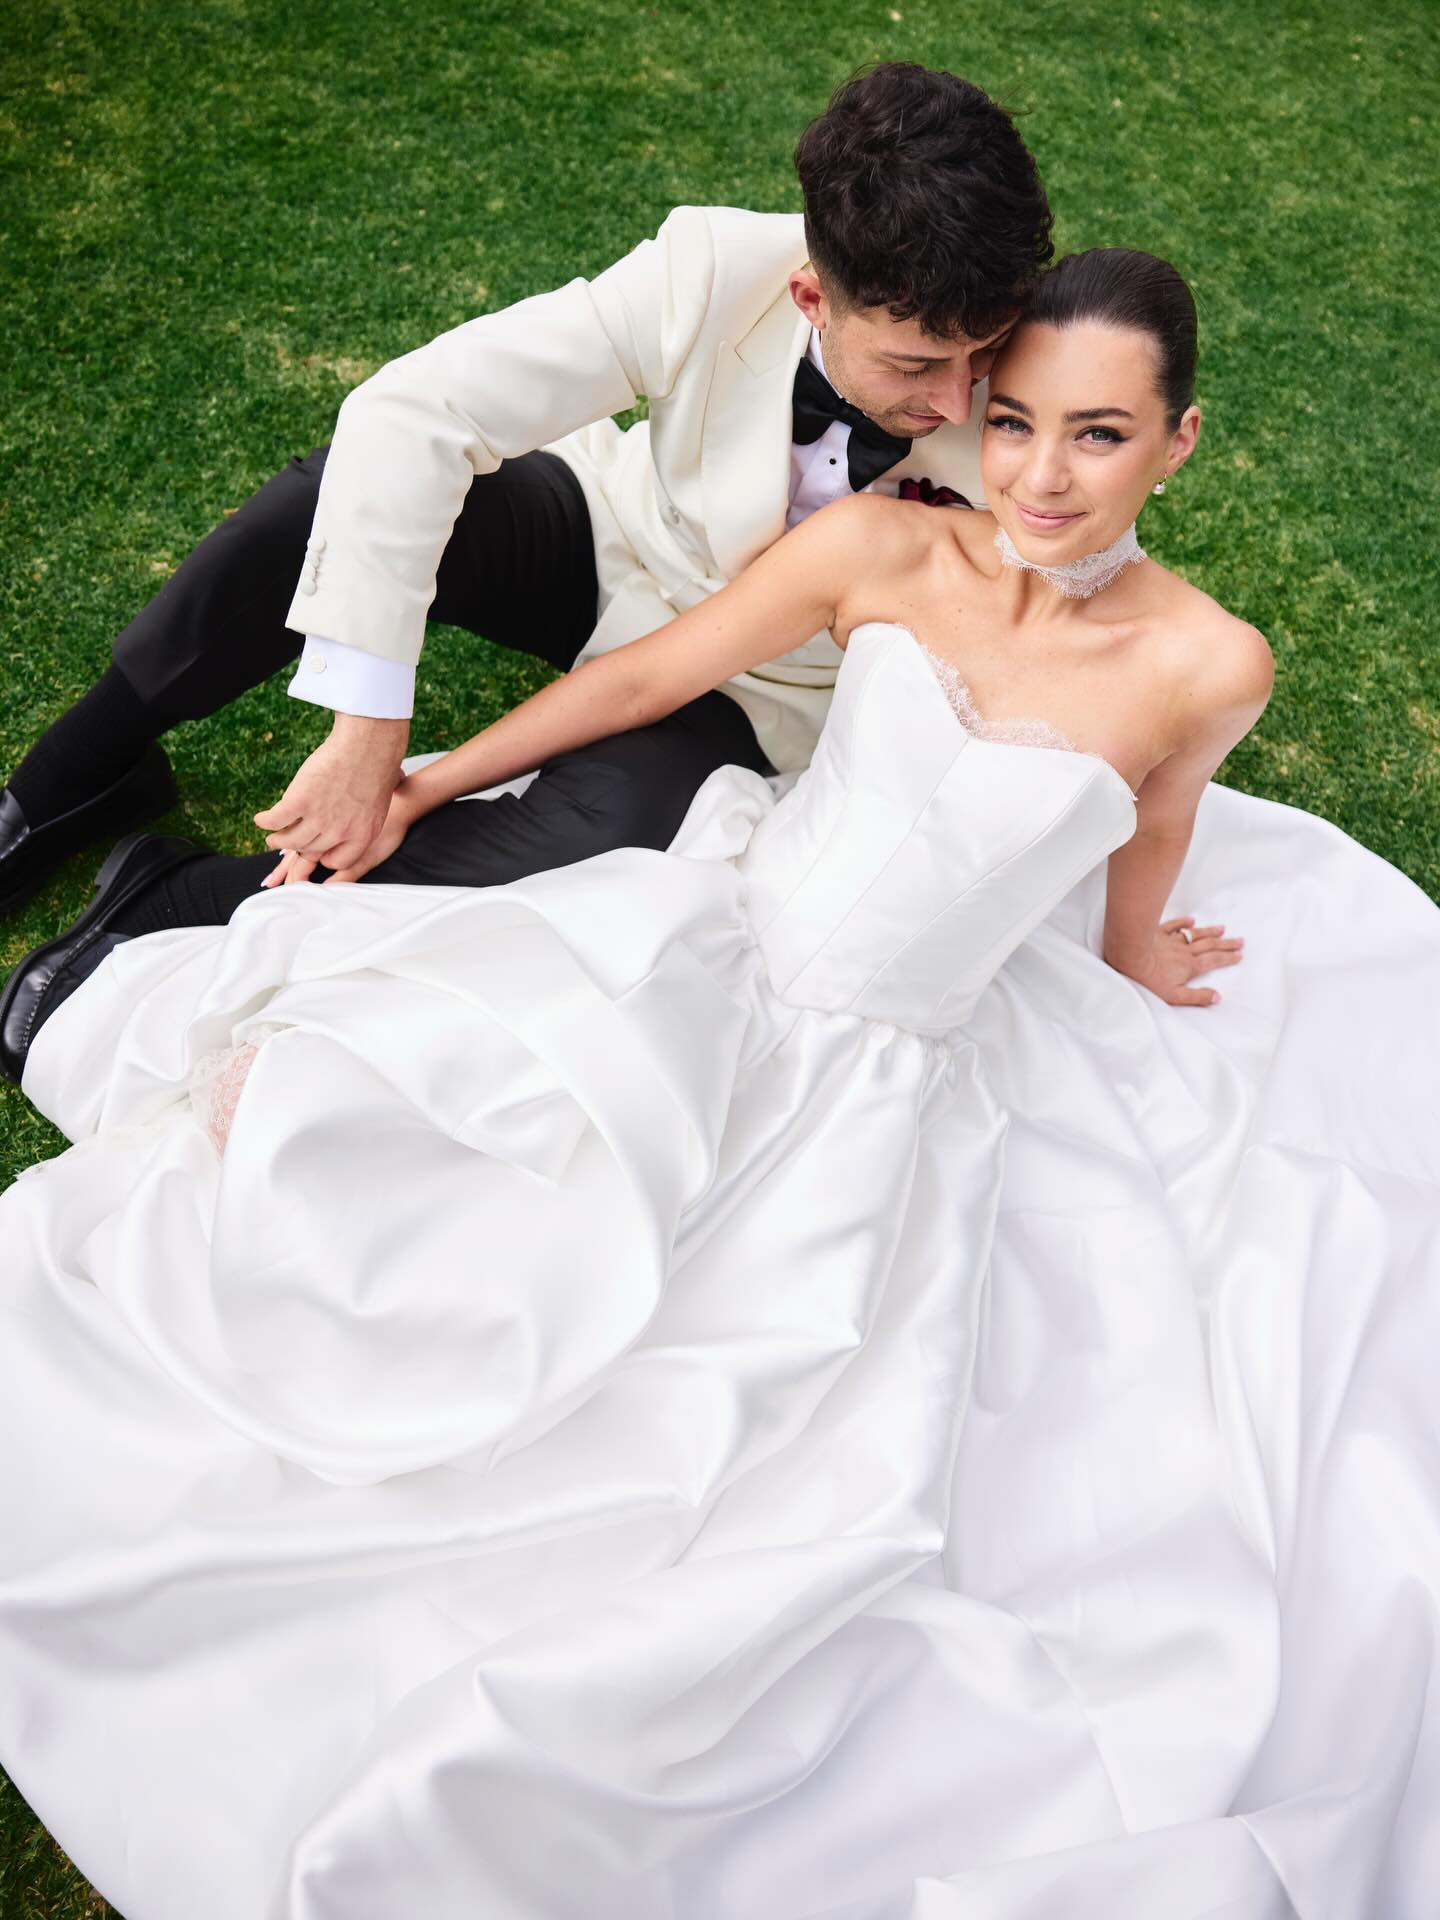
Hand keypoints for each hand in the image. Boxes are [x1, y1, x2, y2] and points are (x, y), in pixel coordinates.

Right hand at [262, 778, 420, 887]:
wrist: (368, 746)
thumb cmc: (376, 766)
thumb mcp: (377, 802)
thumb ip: (364, 817)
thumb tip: (362, 815)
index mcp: (362, 836)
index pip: (338, 862)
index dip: (324, 856)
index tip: (314, 850)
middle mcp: (340, 833)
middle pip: (311, 851)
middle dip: (299, 848)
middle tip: (288, 841)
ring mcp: (319, 819)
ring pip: (291, 841)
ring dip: (277, 841)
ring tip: (271, 838)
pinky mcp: (300, 802)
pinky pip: (276, 820)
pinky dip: (265, 822)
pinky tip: (260, 820)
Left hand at [1114, 915, 1244, 1007]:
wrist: (1130, 956)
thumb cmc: (1150, 979)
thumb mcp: (1175, 996)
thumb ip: (1197, 997)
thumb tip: (1217, 997)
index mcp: (1190, 967)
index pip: (1214, 961)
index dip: (1228, 958)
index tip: (1239, 955)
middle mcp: (1185, 951)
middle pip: (1210, 946)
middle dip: (1226, 944)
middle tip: (1240, 941)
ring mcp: (1172, 940)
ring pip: (1195, 935)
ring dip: (1210, 932)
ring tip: (1222, 929)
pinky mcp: (1158, 932)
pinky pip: (1174, 925)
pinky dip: (1183, 923)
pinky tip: (1190, 920)